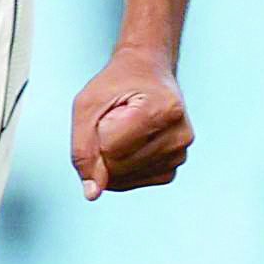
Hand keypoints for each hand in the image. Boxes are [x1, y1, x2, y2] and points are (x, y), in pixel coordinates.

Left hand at [72, 46, 193, 196]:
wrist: (148, 71)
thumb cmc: (118, 83)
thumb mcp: (87, 104)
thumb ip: (83, 149)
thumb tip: (92, 193)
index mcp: (163, 110)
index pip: (110, 147)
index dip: (96, 132)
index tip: (112, 109)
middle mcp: (179, 134)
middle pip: (117, 166)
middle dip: (103, 147)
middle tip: (118, 118)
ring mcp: (180, 153)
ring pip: (124, 178)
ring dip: (112, 158)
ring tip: (126, 129)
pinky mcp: (174, 166)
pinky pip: (134, 181)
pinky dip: (121, 168)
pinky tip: (129, 144)